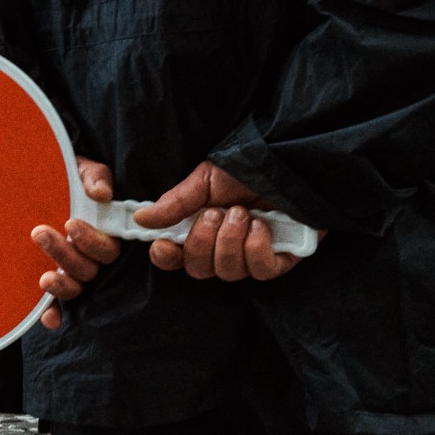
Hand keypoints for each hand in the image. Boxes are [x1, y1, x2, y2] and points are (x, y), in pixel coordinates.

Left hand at [35, 156, 121, 329]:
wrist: (40, 179)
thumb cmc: (67, 177)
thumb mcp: (80, 171)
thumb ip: (94, 178)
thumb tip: (101, 194)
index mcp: (103, 233)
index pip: (106, 250)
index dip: (91, 242)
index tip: (70, 223)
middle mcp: (89, 256)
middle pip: (88, 270)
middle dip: (65, 255)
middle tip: (40, 233)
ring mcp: (69, 269)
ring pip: (74, 287)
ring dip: (61, 285)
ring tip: (43, 277)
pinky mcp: (50, 278)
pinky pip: (57, 305)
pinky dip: (54, 314)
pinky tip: (47, 316)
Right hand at [135, 161, 307, 280]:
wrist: (292, 163)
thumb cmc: (248, 169)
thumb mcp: (206, 180)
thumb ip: (175, 203)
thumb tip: (141, 218)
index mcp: (201, 230)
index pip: (175, 258)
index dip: (166, 258)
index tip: (165, 244)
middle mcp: (223, 248)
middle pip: (199, 270)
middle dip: (204, 242)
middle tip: (217, 213)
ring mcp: (251, 257)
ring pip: (228, 272)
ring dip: (231, 241)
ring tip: (243, 213)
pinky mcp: (280, 260)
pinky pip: (259, 271)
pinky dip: (256, 248)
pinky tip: (261, 226)